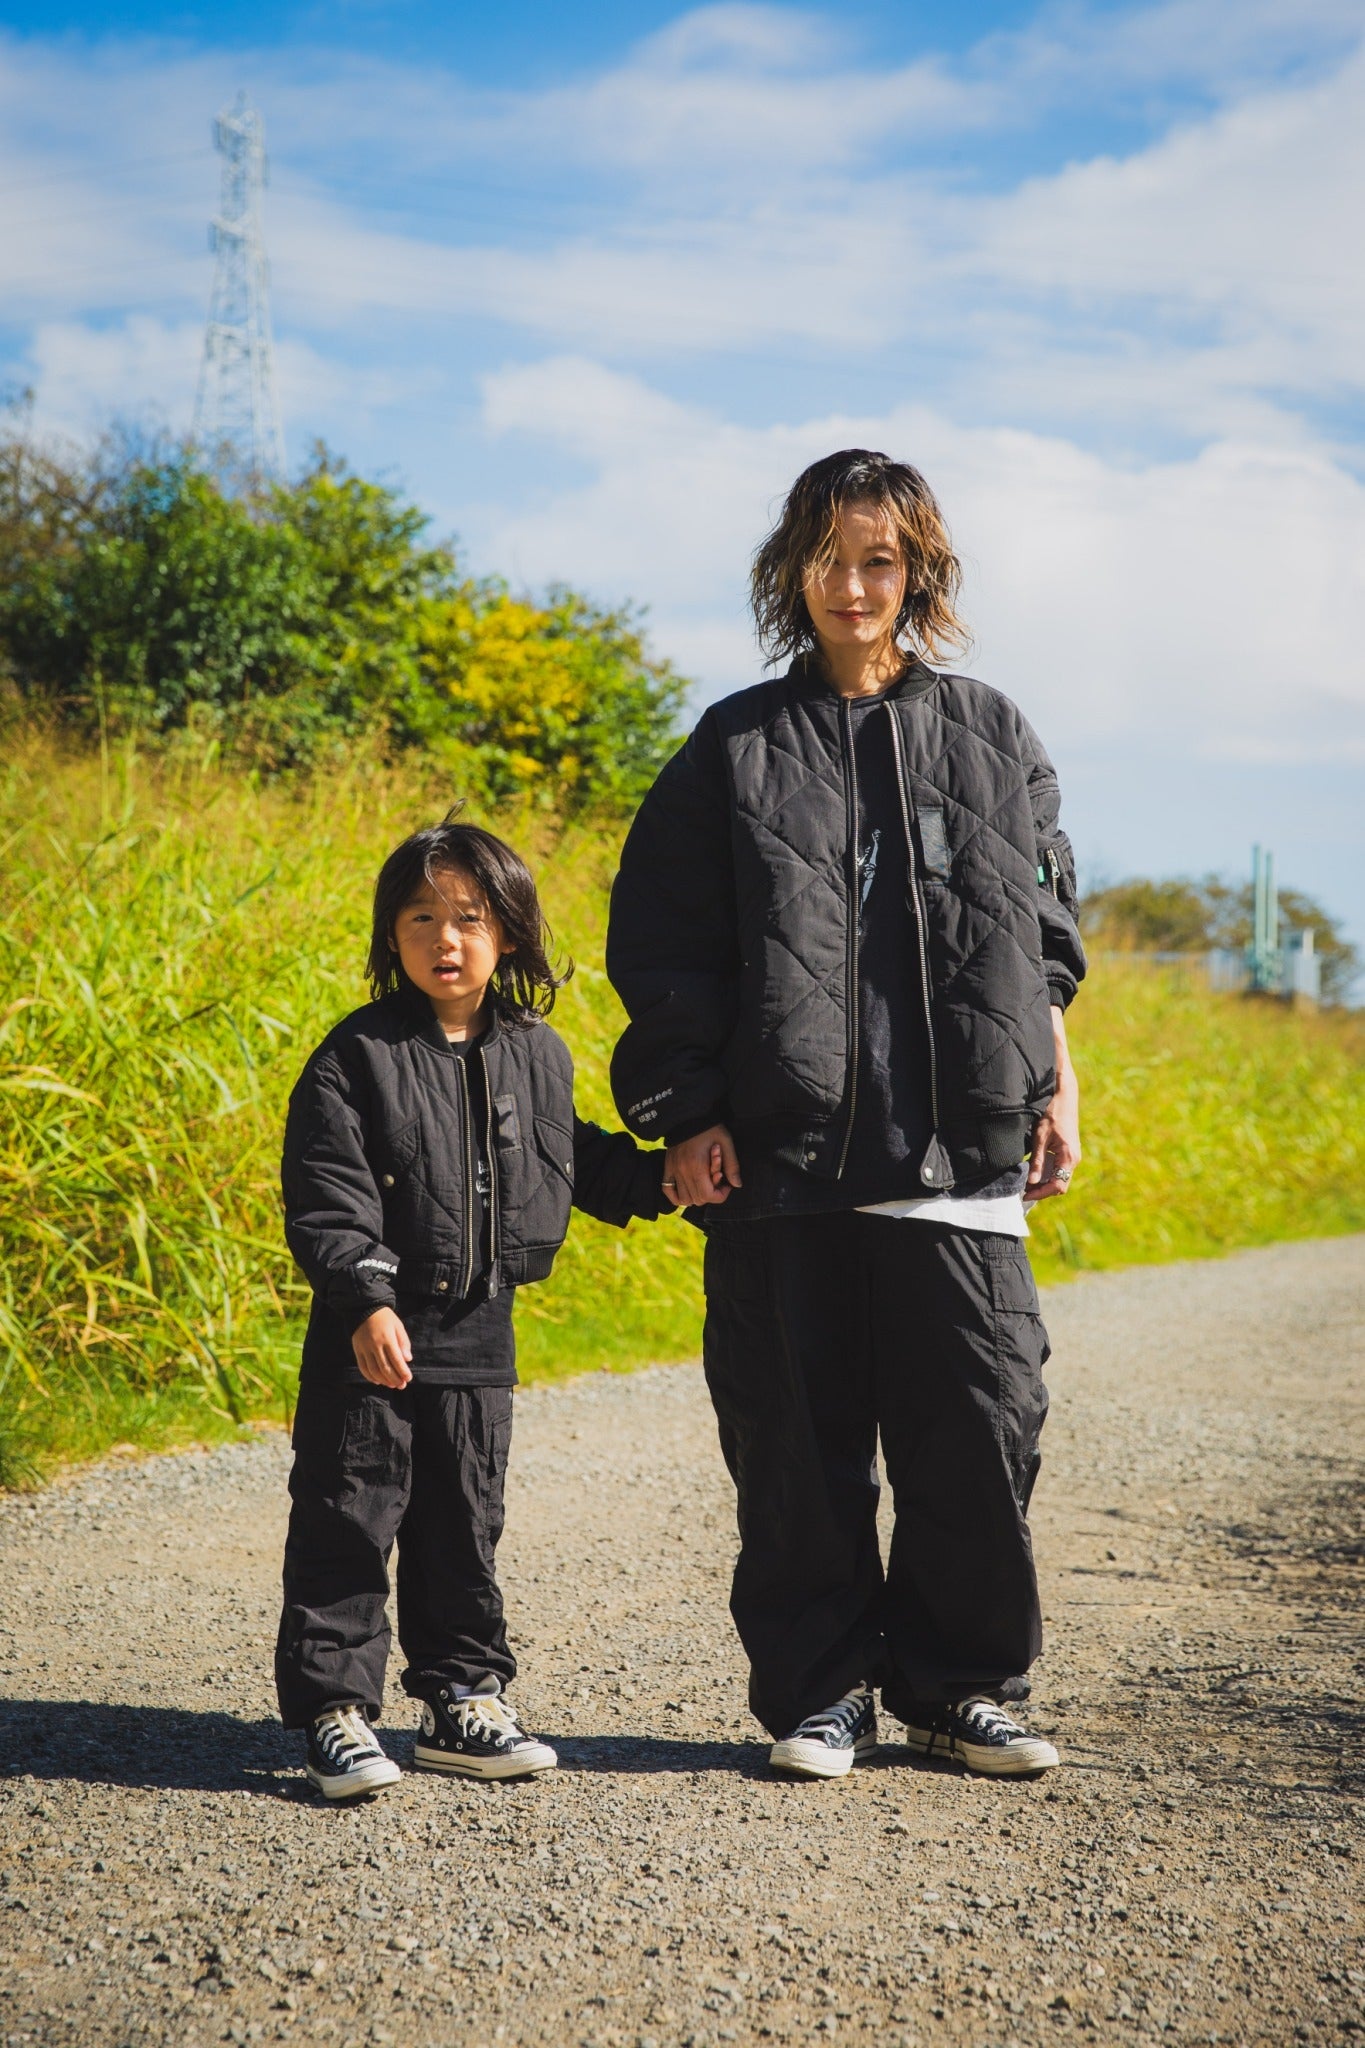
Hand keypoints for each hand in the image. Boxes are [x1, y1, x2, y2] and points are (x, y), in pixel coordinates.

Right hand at [351, 1307, 412, 1386]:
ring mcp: (364, 1348)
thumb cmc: (385, 1318)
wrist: (364, 1309)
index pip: (396, 1359)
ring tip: (391, 1385)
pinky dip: (370, 1377)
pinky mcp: (357, 1350)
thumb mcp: (398, 1326)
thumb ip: (404, 1342)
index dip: (402, 1371)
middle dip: (394, 1379)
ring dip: (383, 1380)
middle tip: (401, 1386)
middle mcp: (375, 1345)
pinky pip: (363, 1367)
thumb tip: (408, 1359)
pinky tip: (378, 1381)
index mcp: (387, 1338)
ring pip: (373, 1370)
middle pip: (385, 1368)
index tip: (408, 1378)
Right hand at [662, 1124, 741, 1206]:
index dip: (721, 1195)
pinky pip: (668, 1191)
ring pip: (684, 1199)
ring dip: (696, 1196)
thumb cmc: (710, 1127)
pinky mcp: (668, 1167)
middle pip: (697, 1199)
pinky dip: (677, 1196)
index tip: (727, 1185)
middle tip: (717, 1182)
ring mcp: (673, 1170)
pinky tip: (688, 1189)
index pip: (708, 1195)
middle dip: (711, 1195)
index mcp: (698, 1165)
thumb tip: (737, 1184)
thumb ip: (732, 1165)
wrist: (688, 1114)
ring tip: (704, 1184)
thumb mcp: (726, 1142)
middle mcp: (683, 1170)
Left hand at [1027, 1005, 1080, 1202]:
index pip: (1058, 1186)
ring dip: (1044, 1184)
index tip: (1025, 1195)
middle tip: (1023, 1193)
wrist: (1064, 1095)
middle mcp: (1074, 1159)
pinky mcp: (1068, 1151)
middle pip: (1060, 1185)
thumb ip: (1037, 1161)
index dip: (1041, 1193)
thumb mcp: (1040, 1137)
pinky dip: (1048, 1174)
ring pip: (1060, 1178)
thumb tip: (1032, 1182)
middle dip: (1042, 1191)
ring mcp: (1072, 1155)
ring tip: (1026, 1185)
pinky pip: (1059, 1169)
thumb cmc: (1052, 1113)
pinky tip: (1034, 1173)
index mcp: (1069, 1157)